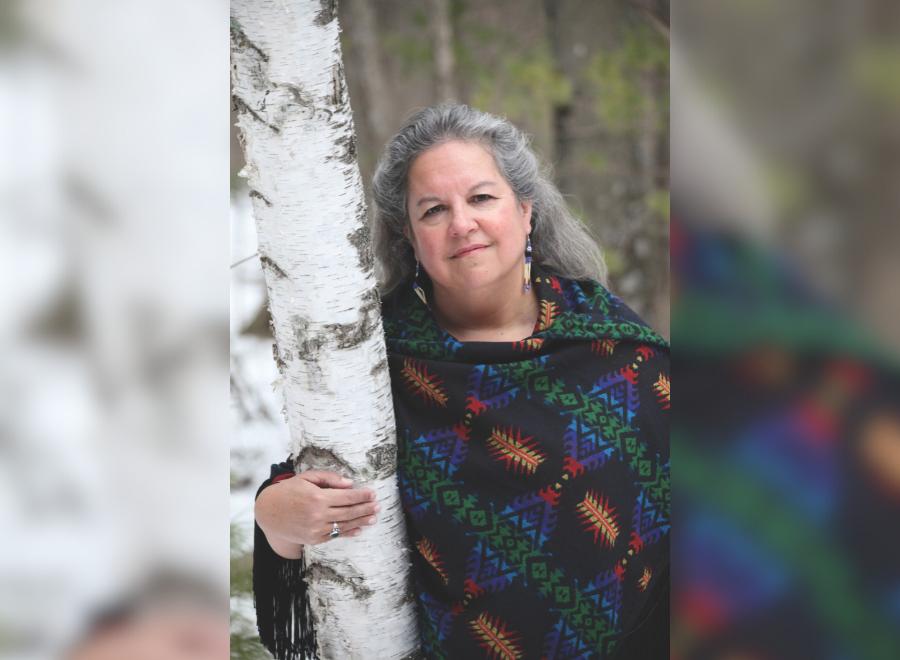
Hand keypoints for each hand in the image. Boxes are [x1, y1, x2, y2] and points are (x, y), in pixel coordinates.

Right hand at [255, 470, 379, 555]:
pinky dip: (348, 532)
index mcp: (317, 497)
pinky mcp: (313, 539)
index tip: (373, 493)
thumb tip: (349, 484)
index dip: (362, 495)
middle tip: (378, 505)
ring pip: (344, 525)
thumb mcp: (307, 477)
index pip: (347, 496)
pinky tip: (359, 529)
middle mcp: (318, 515)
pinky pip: (335, 535)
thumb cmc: (289, 491)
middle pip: (349, 512)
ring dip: (361, 521)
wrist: (269, 512)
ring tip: (373, 517)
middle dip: (365, 508)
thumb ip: (329, 478)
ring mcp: (316, 529)